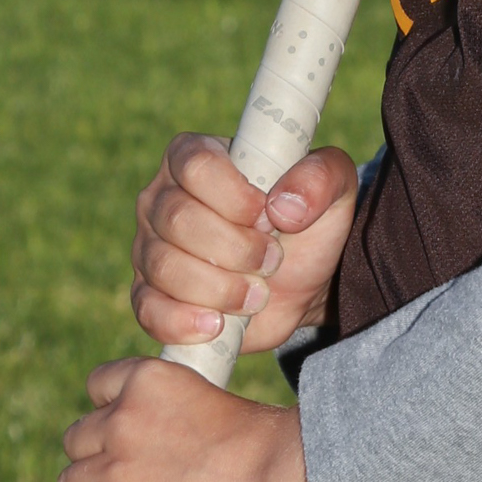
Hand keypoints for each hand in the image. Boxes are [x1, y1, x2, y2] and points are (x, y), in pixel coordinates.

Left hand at [57, 359, 326, 481]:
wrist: (283, 479)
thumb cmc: (271, 450)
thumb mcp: (216, 406)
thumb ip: (183, 421)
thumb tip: (181, 459)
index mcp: (149, 380)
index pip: (97, 387)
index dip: (111, 413)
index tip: (129, 435)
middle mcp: (122, 419)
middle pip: (77, 441)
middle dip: (97, 460)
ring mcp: (115, 470)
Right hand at [132, 134, 355, 353]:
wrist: (303, 281)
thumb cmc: (309, 220)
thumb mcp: (333, 185)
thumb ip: (319, 177)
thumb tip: (282, 205)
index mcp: (194, 157)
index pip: (196, 166)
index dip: (236, 197)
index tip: (269, 218)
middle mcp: (162, 198)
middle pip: (177, 219)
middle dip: (235, 248)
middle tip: (272, 260)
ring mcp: (149, 248)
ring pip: (164, 267)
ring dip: (221, 288)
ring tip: (258, 294)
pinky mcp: (150, 296)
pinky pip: (148, 310)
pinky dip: (184, 322)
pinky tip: (219, 325)